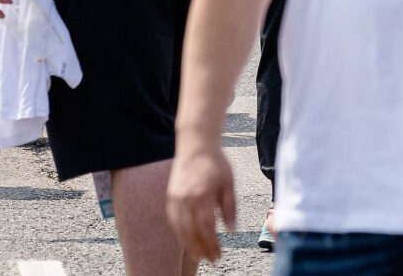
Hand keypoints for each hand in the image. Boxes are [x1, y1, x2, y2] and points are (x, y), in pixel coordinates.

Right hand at [165, 139, 237, 263]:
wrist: (196, 143)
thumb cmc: (215, 161)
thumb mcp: (229, 183)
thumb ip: (230, 208)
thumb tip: (231, 230)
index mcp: (203, 195)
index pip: (206, 228)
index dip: (212, 245)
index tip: (219, 254)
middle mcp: (186, 198)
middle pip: (192, 232)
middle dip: (202, 249)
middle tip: (212, 259)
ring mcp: (176, 197)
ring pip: (180, 229)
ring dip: (189, 245)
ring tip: (200, 255)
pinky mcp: (171, 196)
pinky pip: (173, 220)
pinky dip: (180, 233)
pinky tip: (187, 240)